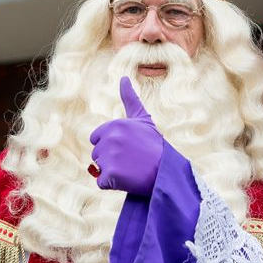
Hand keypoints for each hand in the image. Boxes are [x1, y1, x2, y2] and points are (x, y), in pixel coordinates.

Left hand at [89, 77, 164, 196]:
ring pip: (99, 168)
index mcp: (114, 125)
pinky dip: (112, 184)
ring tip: (131, 169)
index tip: (128, 147)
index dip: (111, 145)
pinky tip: (128, 180)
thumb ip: (130, 98)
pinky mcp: (110, 176)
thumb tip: (123, 78)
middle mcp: (110, 139)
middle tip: (131, 160)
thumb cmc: (154, 145)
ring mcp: (109, 157)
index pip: (96, 138)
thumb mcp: (143, 119)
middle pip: (97, 154)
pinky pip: (102, 183)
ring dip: (112, 171)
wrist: (166, 171)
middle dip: (111, 159)